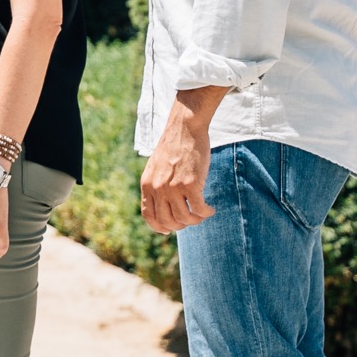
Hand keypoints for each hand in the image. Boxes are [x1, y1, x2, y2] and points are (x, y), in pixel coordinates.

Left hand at [140, 98, 218, 234]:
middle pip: (167, 222)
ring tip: (202, 212)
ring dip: (196, 220)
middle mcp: (157, 187)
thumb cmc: (174, 148)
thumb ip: (157, 186)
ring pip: (184, 219)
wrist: (185, 128)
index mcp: (146, 184)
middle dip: (181, 225)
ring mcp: (173, 187)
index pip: (148, 216)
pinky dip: (206, 213)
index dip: (160, 227)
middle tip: (191, 218)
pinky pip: (199, 209)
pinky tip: (210, 208)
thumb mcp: (157, 168)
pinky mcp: (190, 184)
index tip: (171, 229)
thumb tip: (165, 210)